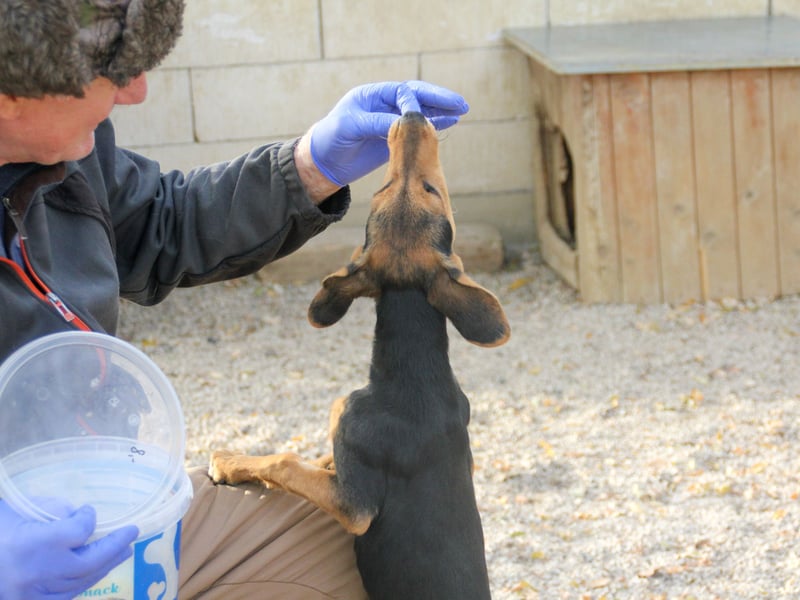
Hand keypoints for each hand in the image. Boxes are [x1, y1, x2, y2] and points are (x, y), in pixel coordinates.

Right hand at [0, 499, 138, 599]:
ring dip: (107, 564)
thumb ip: (45, 509)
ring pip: (83, 581)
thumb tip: (75, 512)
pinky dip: (86, 581)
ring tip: (124, 550)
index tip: (88, 511)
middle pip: (90, 561)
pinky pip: (68, 595)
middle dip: (115, 545)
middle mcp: (38, 572)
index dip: (88, 519)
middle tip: (132, 533)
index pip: (79, 530)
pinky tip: (97, 570)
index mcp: (31, 544)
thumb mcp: (11, 511)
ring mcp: (35, 594)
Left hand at [309, 80, 468, 185]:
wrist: (323, 163)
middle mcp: (385, 105)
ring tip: (461, 112)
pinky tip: (450, 123)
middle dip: (439, 100)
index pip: (403, 91)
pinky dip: (434, 126)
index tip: (430, 110)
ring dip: (441, 112)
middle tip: (460, 104)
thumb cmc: (331, 139)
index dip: (419, 99)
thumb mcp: (352, 127)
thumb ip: (378, 122)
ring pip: (421, 113)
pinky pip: (418, 130)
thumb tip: (405, 121)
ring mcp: (391, 122)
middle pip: (417, 98)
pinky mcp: (395, 139)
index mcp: (373, 95)